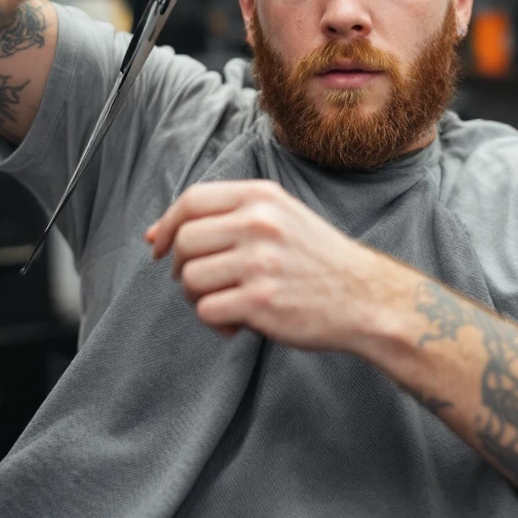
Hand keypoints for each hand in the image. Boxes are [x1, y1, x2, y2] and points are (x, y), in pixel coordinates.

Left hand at [144, 179, 394, 351]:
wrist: (364, 296)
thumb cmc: (316, 257)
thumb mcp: (280, 215)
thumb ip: (225, 217)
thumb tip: (153, 234)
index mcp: (262, 196)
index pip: (192, 200)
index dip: (167, 224)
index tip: (159, 246)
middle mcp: (260, 224)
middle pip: (185, 240)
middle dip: (179, 265)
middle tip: (199, 281)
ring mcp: (260, 262)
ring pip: (190, 278)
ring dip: (197, 296)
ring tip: (224, 301)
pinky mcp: (261, 302)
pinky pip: (206, 310)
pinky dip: (216, 321)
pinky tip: (239, 321)